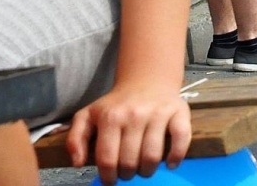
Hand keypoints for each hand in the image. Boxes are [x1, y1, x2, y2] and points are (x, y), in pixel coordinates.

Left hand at [67, 82, 191, 184]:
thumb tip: (78, 163)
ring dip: (147, 171)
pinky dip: (176, 156)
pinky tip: (170, 163)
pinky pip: (182, 139)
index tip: (110, 181)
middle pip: (130, 161)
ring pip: (152, 156)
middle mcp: (134, 115)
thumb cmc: (116, 104)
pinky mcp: (179, 112)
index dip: (108, 177)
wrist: (147, 80)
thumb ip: (75, 139)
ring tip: (144, 169)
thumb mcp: (87, 115)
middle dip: (127, 174)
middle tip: (127, 173)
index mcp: (110, 117)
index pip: (107, 159)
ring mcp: (158, 113)